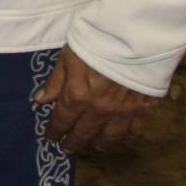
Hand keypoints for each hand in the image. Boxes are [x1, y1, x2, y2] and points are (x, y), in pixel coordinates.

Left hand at [33, 46, 158, 151]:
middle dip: (73, 143)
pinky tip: (124, 138)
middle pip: (84, 134)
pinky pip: (136, 131)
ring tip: (93, 147)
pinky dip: (129, 137)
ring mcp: (123, 112)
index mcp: (77, 96)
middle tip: (68, 147)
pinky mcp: (145, 108)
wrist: (133, 37)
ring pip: (110, 138)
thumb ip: (55, 82)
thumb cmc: (96, 41)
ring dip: (99, 145)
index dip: (54, 131)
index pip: (62, 121)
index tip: (50, 136)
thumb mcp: (68, 57)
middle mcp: (99, 110)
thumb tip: (40, 100)